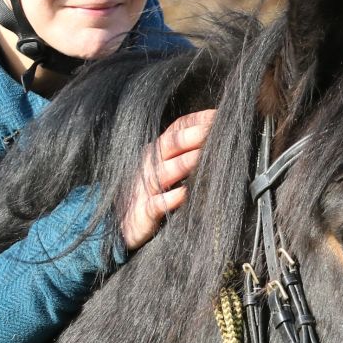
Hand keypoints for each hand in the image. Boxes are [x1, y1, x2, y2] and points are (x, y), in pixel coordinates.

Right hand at [121, 109, 215, 251]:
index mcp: (157, 151)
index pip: (177, 128)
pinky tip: (185, 194)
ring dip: (184, 163)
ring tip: (203, 157)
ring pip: (163, 171)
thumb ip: (187, 155)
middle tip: (213, 131)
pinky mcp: (142, 213)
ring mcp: (144, 187)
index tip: (218, 116)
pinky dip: (170, 198)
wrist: (123, 226)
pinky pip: (156, 204)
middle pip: (170, 144)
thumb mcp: (167, 170)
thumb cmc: (153, 194)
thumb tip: (219, 140)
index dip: (197, 120)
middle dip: (192, 136)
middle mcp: (150, 164)